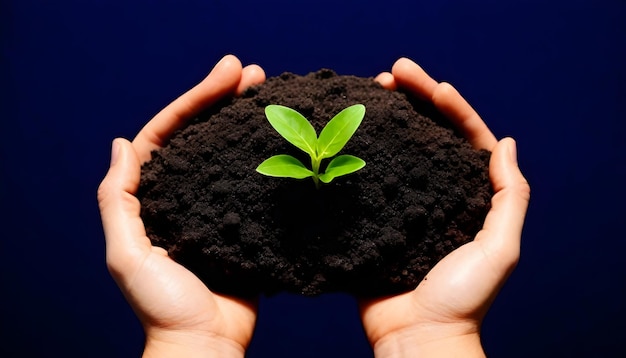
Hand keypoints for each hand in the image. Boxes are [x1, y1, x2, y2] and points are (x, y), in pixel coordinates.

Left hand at [97, 55, 264, 356]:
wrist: (206, 344)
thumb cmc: (163, 307)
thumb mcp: (127, 255)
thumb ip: (119, 200)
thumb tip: (121, 144)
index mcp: (152, 197)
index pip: (168, 133)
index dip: (194, 100)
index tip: (226, 75)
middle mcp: (182, 194)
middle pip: (201, 134)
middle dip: (223, 100)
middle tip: (254, 74)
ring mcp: (214, 205)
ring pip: (229, 152)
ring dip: (246, 120)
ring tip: (271, 93)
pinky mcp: (243, 221)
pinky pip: (253, 179)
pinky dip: (266, 156)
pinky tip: (284, 138)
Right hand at [360, 58, 529, 356]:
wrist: (415, 337)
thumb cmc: (462, 299)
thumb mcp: (501, 249)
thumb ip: (510, 198)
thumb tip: (507, 144)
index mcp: (470, 196)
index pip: (465, 138)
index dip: (451, 106)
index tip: (429, 84)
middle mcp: (438, 192)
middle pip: (429, 134)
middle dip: (415, 100)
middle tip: (392, 72)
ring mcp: (405, 202)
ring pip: (397, 148)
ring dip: (386, 118)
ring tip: (369, 92)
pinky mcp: (376, 217)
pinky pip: (368, 176)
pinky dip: (359, 151)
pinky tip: (346, 132)